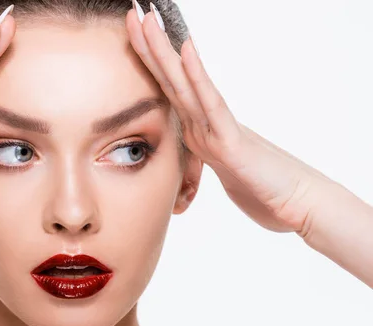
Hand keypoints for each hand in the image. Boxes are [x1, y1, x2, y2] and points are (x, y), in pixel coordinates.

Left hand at [125, 4, 335, 235]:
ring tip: (149, 18)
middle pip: (171, 79)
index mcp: (198, 130)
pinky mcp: (231, 142)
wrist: (297, 204)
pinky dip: (197, 77)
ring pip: (185, 84)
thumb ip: (208, 155)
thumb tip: (196, 146)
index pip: (167, 90)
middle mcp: (205, 123)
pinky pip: (211, 105)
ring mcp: (217, 128)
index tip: (130, 34)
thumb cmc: (262, 188)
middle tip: (133, 11)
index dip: (147, 62)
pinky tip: (185, 49)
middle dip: (149, 45)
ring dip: (164, 51)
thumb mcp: (222, 171)